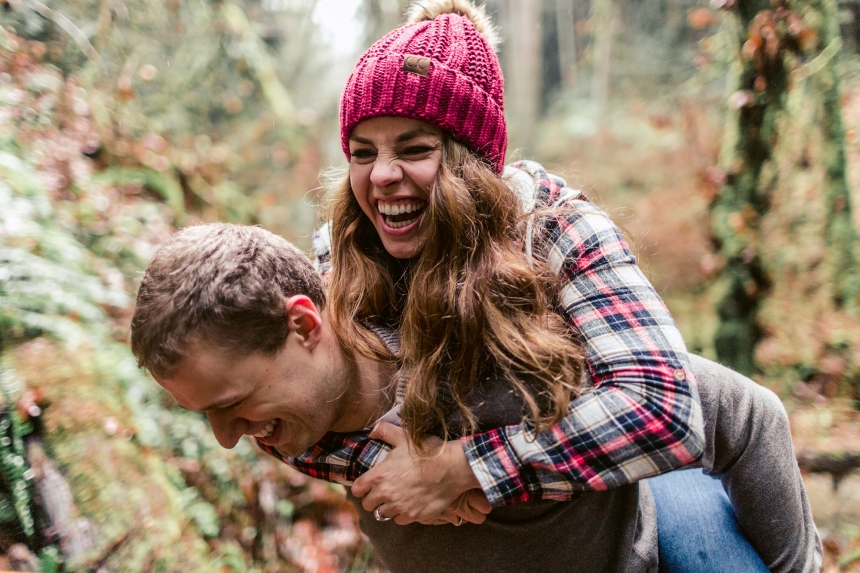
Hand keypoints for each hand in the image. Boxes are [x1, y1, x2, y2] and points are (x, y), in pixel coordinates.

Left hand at [352, 422, 485, 524]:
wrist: (451, 468)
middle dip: (373, 499)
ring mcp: (399, 507)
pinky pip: (400, 520)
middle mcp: (386, 494)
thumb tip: (372, 429)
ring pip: (383, 514)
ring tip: (396, 499)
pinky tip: (409, 505)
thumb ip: (385, 431)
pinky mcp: (413, 516)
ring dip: (388, 507)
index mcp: (379, 475)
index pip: (357, 490)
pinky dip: (402, 514)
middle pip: (368, 505)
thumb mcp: (404, 437)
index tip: (367, 486)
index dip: (361, 487)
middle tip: (382, 492)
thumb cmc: (427, 451)